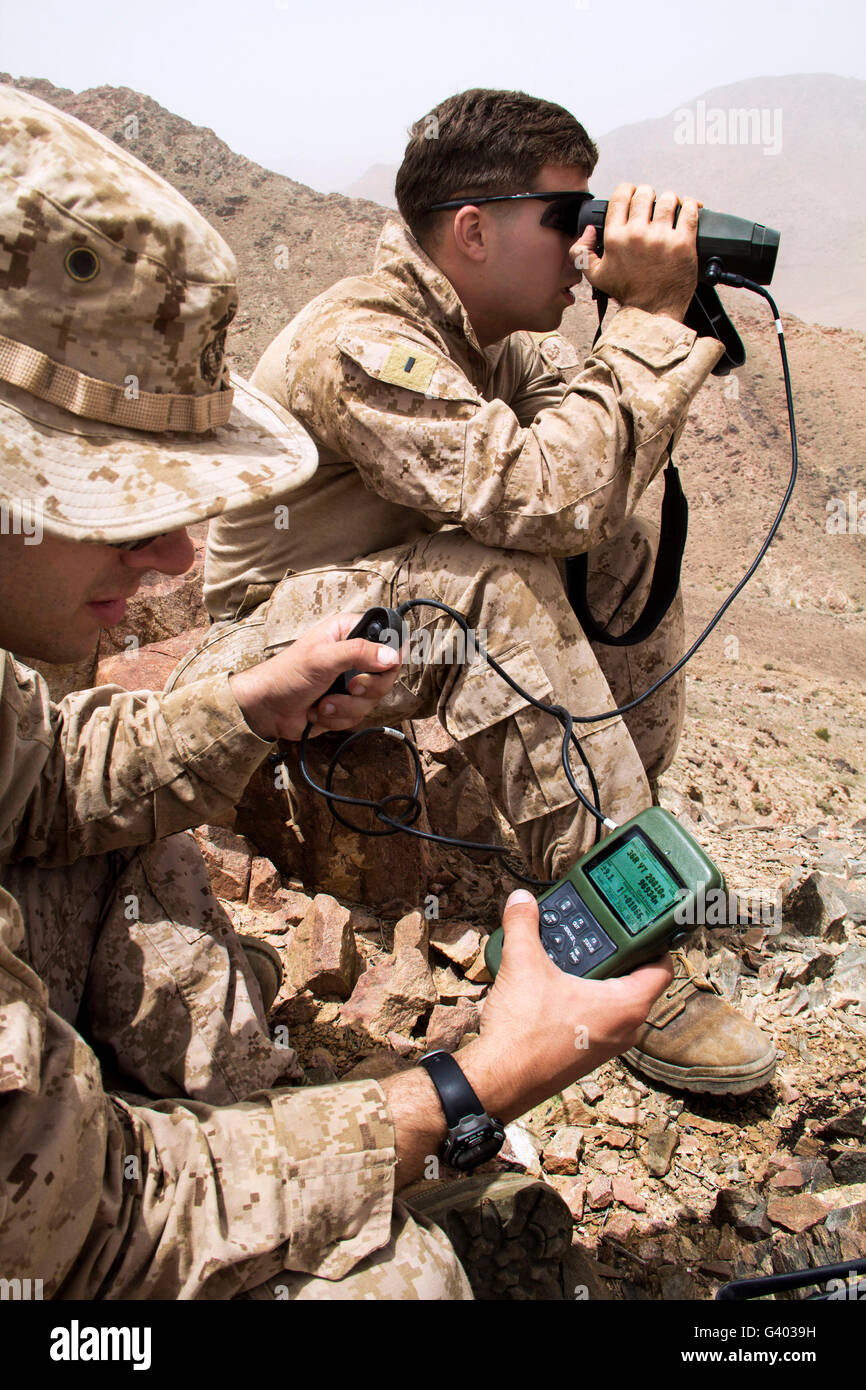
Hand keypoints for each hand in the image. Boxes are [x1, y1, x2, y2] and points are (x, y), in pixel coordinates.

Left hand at [228, 611, 401, 741]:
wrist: (267, 708)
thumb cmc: (286, 675)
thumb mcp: (322, 658)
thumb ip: (358, 652)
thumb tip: (391, 656)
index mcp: (348, 633)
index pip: (388, 639)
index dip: (390, 656)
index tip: (380, 669)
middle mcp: (353, 656)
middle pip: (386, 675)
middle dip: (366, 689)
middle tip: (350, 688)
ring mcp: (350, 682)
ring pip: (372, 700)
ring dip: (346, 707)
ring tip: (324, 703)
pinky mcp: (345, 704)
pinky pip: (358, 716)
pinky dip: (338, 717)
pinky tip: (319, 711)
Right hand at [458, 889, 673, 1122]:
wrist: (501, 1080)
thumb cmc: (523, 1034)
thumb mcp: (522, 965)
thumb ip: (524, 925)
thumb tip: (522, 901)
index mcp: (625, 1006)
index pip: (662, 968)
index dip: (655, 942)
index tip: (643, 926)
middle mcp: (626, 1029)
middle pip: (638, 982)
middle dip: (618, 956)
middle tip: (598, 935)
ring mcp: (608, 1045)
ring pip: (616, 1002)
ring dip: (599, 979)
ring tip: (574, 957)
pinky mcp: (587, 1054)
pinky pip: (599, 1019)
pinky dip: (585, 1000)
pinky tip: (557, 987)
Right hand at [574, 182, 698, 322]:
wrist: (652, 312)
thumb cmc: (627, 293)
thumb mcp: (595, 276)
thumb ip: (582, 251)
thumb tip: (588, 230)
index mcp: (615, 238)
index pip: (621, 196)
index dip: (628, 190)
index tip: (633, 195)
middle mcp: (637, 234)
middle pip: (645, 194)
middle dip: (648, 195)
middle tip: (652, 204)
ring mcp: (661, 238)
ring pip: (667, 199)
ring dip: (669, 200)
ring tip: (670, 209)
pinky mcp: (683, 243)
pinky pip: (689, 211)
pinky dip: (690, 205)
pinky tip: (687, 209)